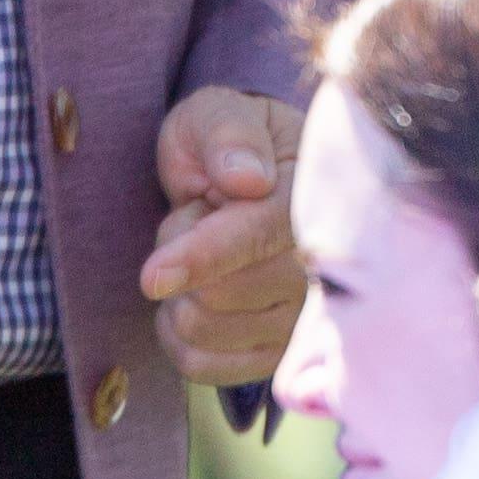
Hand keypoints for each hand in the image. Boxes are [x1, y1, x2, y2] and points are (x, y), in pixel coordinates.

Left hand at [139, 90, 307, 386]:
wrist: (252, 181)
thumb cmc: (230, 144)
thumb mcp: (219, 113)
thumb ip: (229, 134)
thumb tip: (248, 180)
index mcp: (314, 199)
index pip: (256, 239)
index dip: (202, 257)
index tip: (153, 276)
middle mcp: (325, 270)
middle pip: (220, 296)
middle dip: (182, 252)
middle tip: (202, 215)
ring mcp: (305, 320)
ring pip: (205, 331)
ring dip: (182, 289)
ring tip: (208, 250)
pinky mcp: (279, 355)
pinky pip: (203, 366)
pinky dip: (179, 335)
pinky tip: (194, 296)